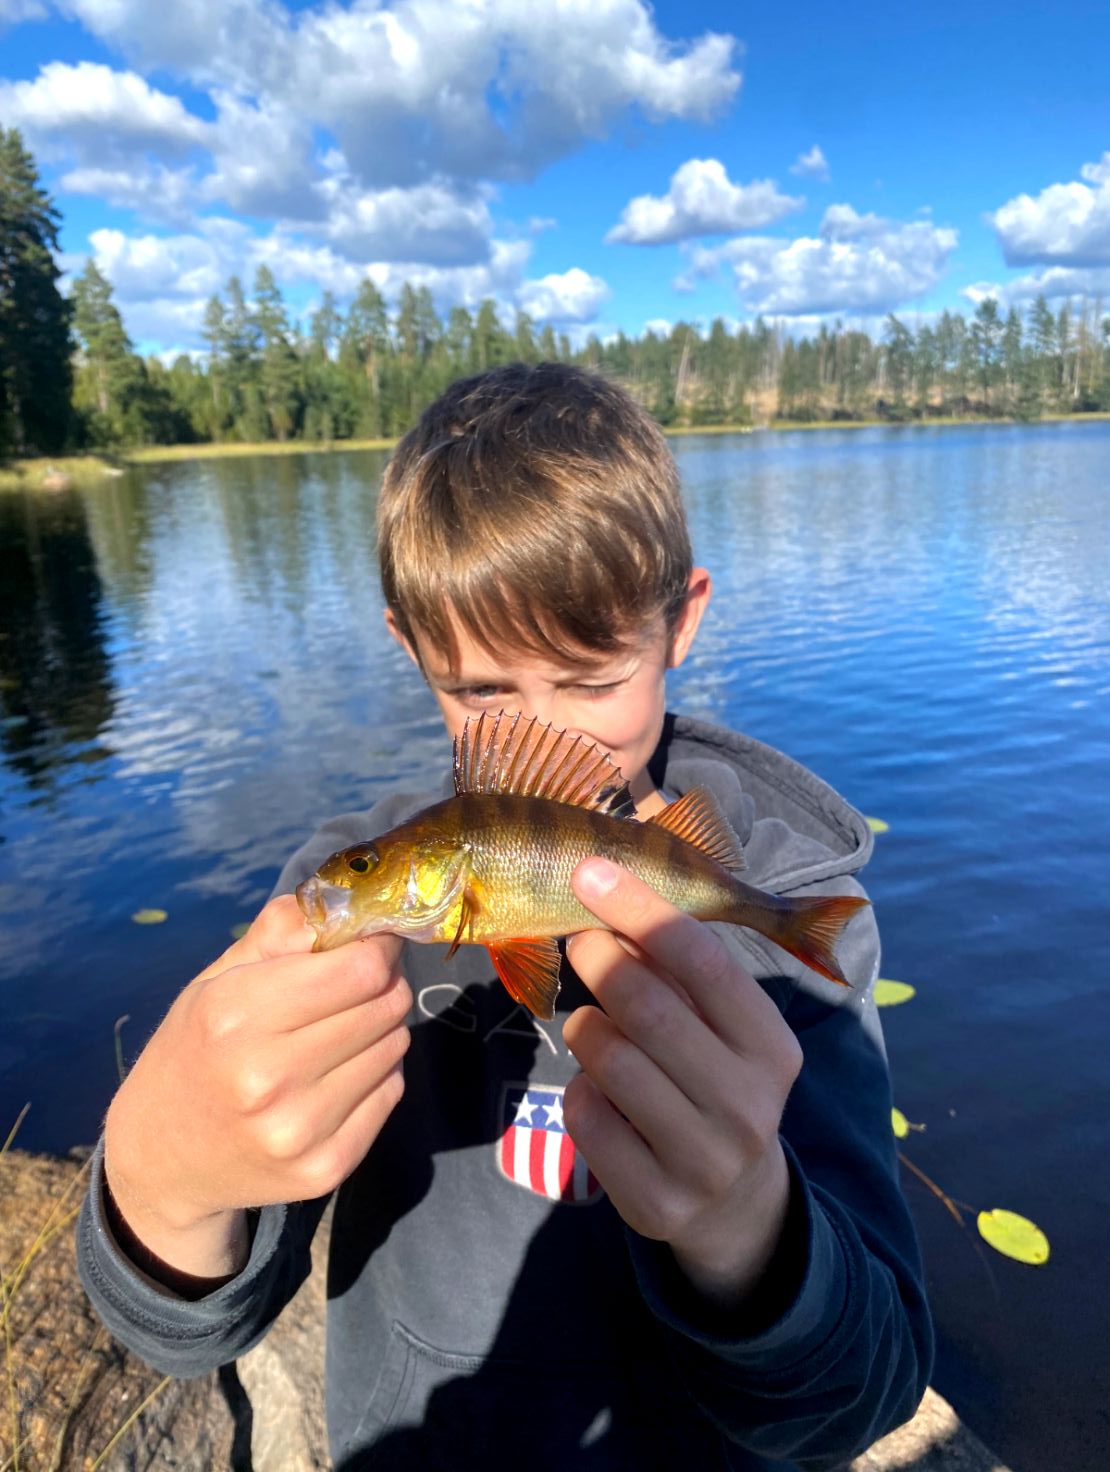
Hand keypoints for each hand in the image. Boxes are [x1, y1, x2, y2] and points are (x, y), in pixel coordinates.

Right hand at [104, 894, 409, 1280]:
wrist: (162, 1159)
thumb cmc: (196, 1049)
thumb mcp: (217, 978)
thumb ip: (282, 931)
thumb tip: (351, 901)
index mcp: (235, 1015)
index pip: (359, 969)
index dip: (378, 947)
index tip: (373, 943)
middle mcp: (267, 1076)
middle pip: (386, 1005)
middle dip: (383, 984)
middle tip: (359, 985)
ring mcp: (298, 1130)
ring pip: (395, 1047)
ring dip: (381, 1029)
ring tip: (339, 1033)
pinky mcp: (325, 1168)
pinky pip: (391, 1093)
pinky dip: (377, 1074)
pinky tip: (338, 1075)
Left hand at [562, 858, 802, 1308]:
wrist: (735, 1203)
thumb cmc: (717, 1082)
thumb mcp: (720, 1027)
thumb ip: (676, 971)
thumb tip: (608, 895)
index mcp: (771, 1048)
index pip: (706, 963)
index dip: (642, 909)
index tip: (591, 872)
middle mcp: (748, 1105)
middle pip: (649, 1009)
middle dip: (600, 959)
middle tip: (579, 939)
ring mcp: (704, 1160)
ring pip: (610, 1060)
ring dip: (585, 1027)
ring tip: (594, 1026)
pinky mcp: (657, 1203)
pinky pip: (586, 1116)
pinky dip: (578, 1088)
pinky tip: (599, 1090)